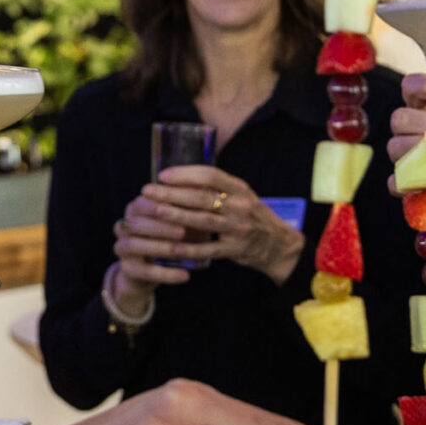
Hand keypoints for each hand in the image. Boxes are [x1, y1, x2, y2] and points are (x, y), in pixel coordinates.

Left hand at [127, 166, 305, 283]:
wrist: (277, 244)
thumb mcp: (241, 195)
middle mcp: (240, 206)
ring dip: (176, 216)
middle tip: (148, 191)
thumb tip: (180, 176)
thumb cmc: (250, 215)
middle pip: (202, 197)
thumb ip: (217, 187)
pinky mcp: (235, 250)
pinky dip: (189, 248)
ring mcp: (238, 229)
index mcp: (240, 189)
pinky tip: (171, 246)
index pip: (211, 175)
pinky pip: (208, 249)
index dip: (185, 174)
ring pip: (203, 221)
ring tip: (154, 212)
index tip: (163, 175)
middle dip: (172, 193)